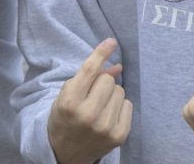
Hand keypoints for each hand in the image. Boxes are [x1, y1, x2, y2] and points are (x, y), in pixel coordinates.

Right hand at [47, 38, 132, 163]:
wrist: (64, 152)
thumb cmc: (64, 118)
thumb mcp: (67, 95)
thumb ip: (89, 77)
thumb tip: (118, 66)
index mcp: (70, 102)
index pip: (90, 70)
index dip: (101, 52)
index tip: (111, 41)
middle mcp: (88, 115)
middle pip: (108, 80)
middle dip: (102, 83)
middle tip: (92, 94)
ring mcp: (105, 127)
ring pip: (120, 91)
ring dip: (111, 95)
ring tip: (99, 107)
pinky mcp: (118, 136)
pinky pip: (129, 105)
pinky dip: (120, 107)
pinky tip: (108, 116)